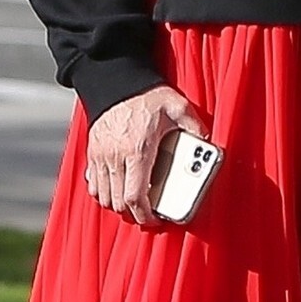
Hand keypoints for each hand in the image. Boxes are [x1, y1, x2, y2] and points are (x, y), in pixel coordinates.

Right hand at [85, 85, 205, 225]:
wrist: (117, 82)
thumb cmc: (148, 96)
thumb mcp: (177, 106)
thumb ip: (194, 126)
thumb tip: (208, 143)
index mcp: (138, 150)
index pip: (135, 196)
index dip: (144, 214)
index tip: (155, 219)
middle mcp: (115, 157)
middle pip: (118, 202)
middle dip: (133, 213)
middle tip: (148, 213)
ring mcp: (100, 156)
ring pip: (103, 196)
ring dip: (118, 205)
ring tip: (134, 203)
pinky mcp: (92, 152)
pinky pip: (93, 184)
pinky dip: (103, 193)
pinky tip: (117, 189)